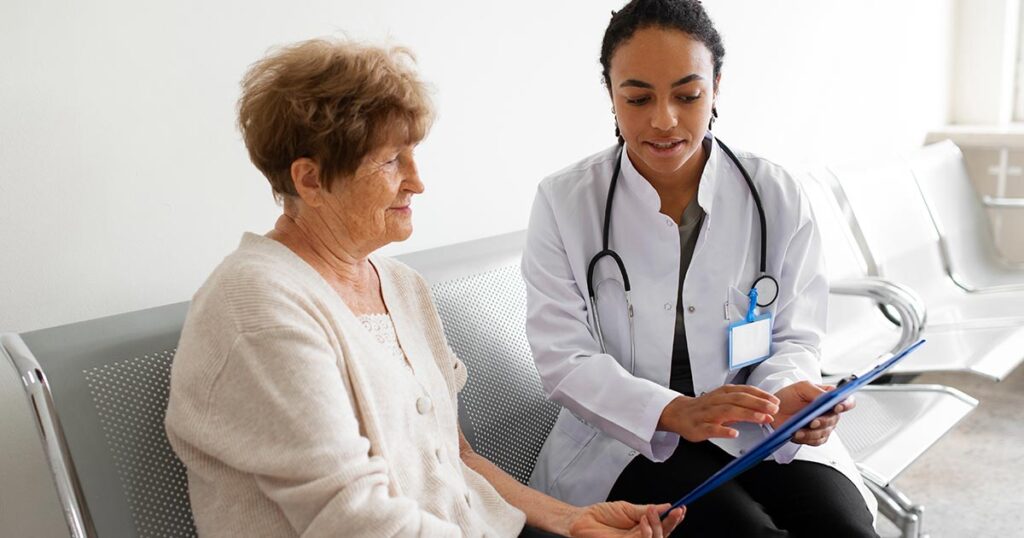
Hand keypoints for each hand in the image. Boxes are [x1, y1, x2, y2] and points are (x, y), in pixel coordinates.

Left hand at [568, 502, 684, 536]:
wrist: (583, 520)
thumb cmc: (601, 514)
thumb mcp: (628, 508)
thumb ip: (647, 510)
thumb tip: (666, 506)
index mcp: (642, 528)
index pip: (663, 527)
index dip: (674, 520)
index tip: (681, 509)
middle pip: (663, 536)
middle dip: (670, 523)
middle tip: (672, 510)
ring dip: (658, 526)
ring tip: (650, 513)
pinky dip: (647, 532)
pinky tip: (643, 521)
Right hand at [657, 385, 779, 441]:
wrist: (679, 413)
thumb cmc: (704, 407)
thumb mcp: (724, 400)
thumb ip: (743, 403)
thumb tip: (766, 408)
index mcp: (723, 393)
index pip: (744, 391)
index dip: (761, 395)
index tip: (775, 401)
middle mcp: (716, 401)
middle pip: (738, 399)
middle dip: (758, 403)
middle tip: (773, 410)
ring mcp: (707, 414)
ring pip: (728, 411)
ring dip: (746, 414)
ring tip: (761, 419)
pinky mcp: (699, 427)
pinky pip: (711, 429)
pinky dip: (723, 431)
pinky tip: (734, 434)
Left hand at [772, 381, 855, 445]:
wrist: (776, 410)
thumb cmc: (790, 396)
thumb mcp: (802, 387)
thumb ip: (816, 390)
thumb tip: (827, 397)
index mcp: (830, 397)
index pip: (847, 401)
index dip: (846, 404)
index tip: (837, 407)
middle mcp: (829, 412)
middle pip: (835, 419)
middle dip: (823, 421)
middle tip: (812, 421)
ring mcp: (823, 425)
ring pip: (825, 432)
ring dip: (812, 432)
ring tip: (799, 430)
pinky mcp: (816, 436)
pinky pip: (816, 441)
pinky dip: (807, 438)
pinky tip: (798, 434)